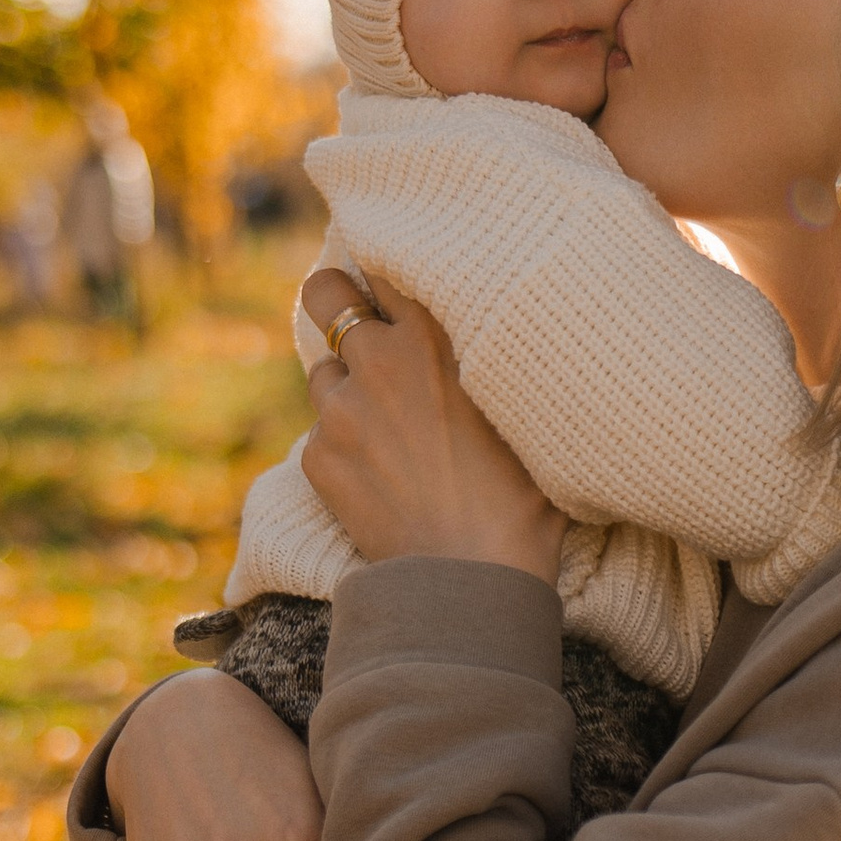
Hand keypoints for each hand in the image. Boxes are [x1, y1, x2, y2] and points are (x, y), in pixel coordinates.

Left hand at [300, 269, 567, 580]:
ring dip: (345, 385)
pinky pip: (320, 434)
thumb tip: (494, 335)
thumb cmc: (522, 494)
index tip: (396, 291)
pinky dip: (343, 445)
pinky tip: (380, 475)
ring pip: (321, 370)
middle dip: (336, 301)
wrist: (474, 575)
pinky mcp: (318, 457)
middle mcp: (377, 361)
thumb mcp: (522, 406)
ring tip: (384, 423)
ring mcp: (340, 410)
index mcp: (432, 335)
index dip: (388, 278)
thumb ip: (488, 358)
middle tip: (358, 325)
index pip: (385, 265)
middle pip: (324, 291)